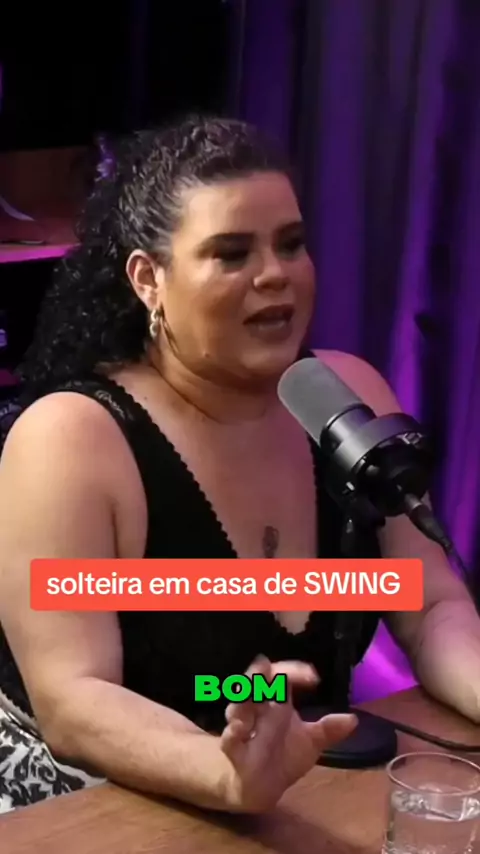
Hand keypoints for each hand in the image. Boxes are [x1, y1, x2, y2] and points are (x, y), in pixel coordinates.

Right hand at [220, 656, 356, 812]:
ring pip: (237, 706)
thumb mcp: (311, 742)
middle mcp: (258, 709)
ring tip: (254, 691)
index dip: (293, 671)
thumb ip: (328, 730)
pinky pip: (229, 740)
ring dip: (243, 698)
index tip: (313, 676)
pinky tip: (238, 729)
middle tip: (264, 666)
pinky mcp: (234, 750)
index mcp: (276, 702)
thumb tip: (353, 719)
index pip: (281, 676)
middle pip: (253, 684)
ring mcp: (243, 727)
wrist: (263, 787)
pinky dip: (232, 734)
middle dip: (257, 674)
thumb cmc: (285, 755)